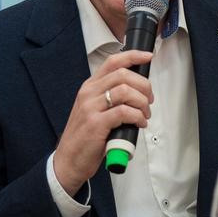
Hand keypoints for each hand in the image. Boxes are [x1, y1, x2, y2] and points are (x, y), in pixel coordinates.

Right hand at [53, 50, 153, 194]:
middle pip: (123, 74)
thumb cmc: (85, 137)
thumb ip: (110, 98)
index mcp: (89, 87)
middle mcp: (89, 93)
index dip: (133, 56)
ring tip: (144, 115)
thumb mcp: (94, 110)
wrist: (68, 160)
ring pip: (125, 91)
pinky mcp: (96, 124)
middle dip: (144, 86)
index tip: (148, 56)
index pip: (112, 62)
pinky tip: (139, 123)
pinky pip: (124, 112)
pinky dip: (138, 117)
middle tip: (149, 100)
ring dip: (142, 102)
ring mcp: (91, 108)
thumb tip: (137, 91)